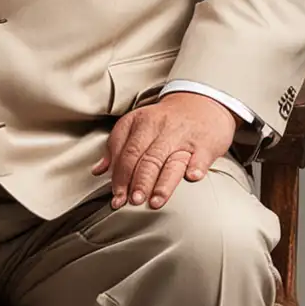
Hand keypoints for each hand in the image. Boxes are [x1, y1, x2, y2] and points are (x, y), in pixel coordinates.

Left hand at [90, 91, 237, 209]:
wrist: (201, 102)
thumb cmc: (164, 120)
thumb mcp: (136, 124)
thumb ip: (116, 147)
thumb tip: (99, 171)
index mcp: (142, 123)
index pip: (127, 153)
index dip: (120, 177)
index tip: (117, 197)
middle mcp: (162, 129)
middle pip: (147, 159)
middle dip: (138, 183)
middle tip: (133, 202)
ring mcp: (185, 137)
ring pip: (172, 162)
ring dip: (162, 184)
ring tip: (154, 202)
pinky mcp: (205, 144)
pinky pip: (201, 156)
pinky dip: (196, 167)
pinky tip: (192, 177)